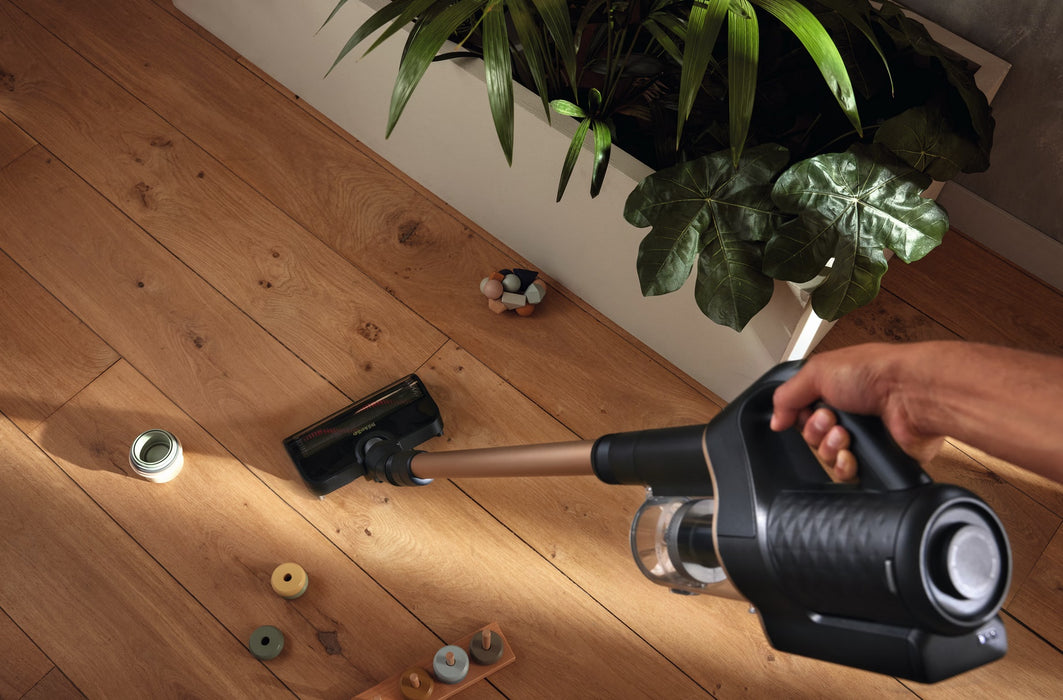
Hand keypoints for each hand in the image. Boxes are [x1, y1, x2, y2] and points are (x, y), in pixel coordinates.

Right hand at [770, 344, 945, 474]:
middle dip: (815, 431)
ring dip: (830, 447)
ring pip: (827, 457)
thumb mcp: (817, 371)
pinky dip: (845, 466)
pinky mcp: (877, 458)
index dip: (799, 416)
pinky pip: (847, 475)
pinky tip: (852, 453)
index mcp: (834, 388)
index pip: (802, 412)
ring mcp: (864, 436)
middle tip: (830, 419)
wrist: (913, 395)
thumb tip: (775, 419)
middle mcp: (849, 412)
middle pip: (812, 437)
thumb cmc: (878, 372)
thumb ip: (786, 396)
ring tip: (845, 434)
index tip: (805, 411)